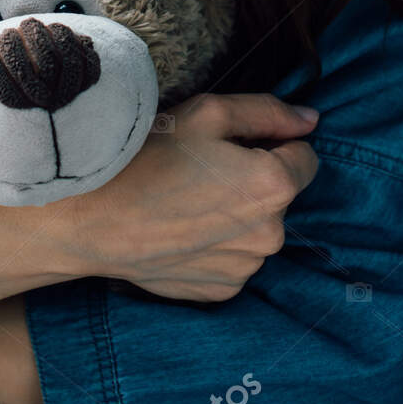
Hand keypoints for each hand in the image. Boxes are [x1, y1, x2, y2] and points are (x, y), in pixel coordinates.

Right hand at [67, 92, 319, 301]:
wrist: (92, 219)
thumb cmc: (146, 158)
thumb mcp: (208, 112)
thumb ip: (268, 112)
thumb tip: (311, 120)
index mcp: (275, 186)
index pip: (305, 156)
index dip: (272, 143)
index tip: (233, 144)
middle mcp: (271, 234)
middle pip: (280, 195)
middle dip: (253, 180)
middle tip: (201, 171)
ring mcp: (247, 268)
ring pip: (256, 229)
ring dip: (236, 215)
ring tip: (186, 202)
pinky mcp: (222, 290)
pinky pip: (234, 258)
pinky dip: (217, 245)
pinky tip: (181, 230)